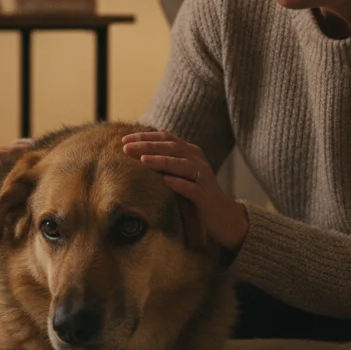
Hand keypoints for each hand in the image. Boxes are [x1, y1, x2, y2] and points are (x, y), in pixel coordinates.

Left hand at [121, 130, 248, 250]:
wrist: (225, 217)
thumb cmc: (199, 194)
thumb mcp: (185, 171)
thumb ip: (172, 154)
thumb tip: (158, 132)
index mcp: (192, 153)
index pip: (167, 138)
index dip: (146, 137)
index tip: (124, 139)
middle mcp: (198, 162)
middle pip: (172, 148)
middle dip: (148, 146)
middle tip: (126, 148)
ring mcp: (204, 179)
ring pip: (183, 165)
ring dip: (163, 161)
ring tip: (143, 160)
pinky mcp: (206, 198)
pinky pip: (193, 189)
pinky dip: (180, 183)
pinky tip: (166, 181)